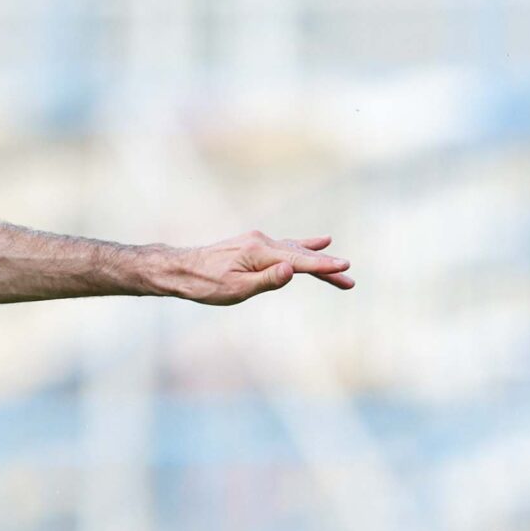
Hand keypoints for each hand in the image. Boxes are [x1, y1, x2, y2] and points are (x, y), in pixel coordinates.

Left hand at [157, 233, 353, 303]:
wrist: (179, 269)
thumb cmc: (204, 284)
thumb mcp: (236, 289)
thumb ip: (267, 280)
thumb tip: (292, 270)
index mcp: (259, 251)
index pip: (298, 261)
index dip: (323, 266)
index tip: (344, 268)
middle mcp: (261, 241)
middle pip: (301, 255)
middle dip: (326, 268)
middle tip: (350, 279)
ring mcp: (257, 241)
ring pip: (295, 251)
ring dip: (317, 260)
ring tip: (340, 266)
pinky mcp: (253, 245)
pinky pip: (285, 247)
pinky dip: (302, 249)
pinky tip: (317, 243)